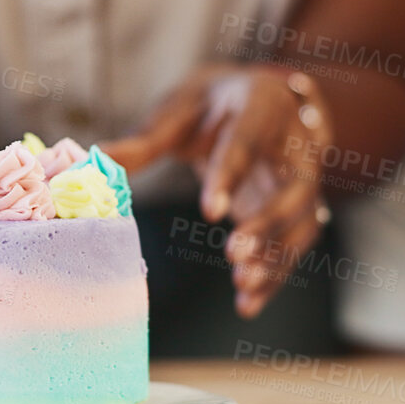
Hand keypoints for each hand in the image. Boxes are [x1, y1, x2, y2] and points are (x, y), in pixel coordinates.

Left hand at [101, 64, 332, 319]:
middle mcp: (296, 141)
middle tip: (234, 254)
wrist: (262, 99)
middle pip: (295, 185)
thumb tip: (98, 158)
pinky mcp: (302, 207)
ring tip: (242, 284)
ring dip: (277, 255)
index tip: (210, 212)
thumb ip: (145, 139)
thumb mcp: (181, 109)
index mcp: (262, 105)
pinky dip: (276, 275)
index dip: (231, 176)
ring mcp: (306, 176)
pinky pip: (297, 243)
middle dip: (268, 222)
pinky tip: (247, 304)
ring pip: (304, 219)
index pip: (249, 140)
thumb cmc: (214, 105)